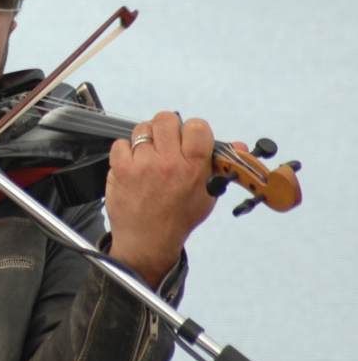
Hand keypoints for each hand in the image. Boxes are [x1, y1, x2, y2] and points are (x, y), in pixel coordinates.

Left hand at [106, 111, 215, 286]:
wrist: (148, 241)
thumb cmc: (178, 218)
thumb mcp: (208, 194)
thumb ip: (220, 167)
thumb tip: (240, 145)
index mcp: (194, 167)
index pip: (196, 126)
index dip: (192, 129)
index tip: (188, 138)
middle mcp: (169, 163)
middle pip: (166, 119)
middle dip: (167, 128)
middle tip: (166, 143)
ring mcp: (143, 164)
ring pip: (142, 129)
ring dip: (145, 139)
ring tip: (149, 157)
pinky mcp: (121, 169)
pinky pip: (120, 144)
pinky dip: (125, 151)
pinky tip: (133, 165)